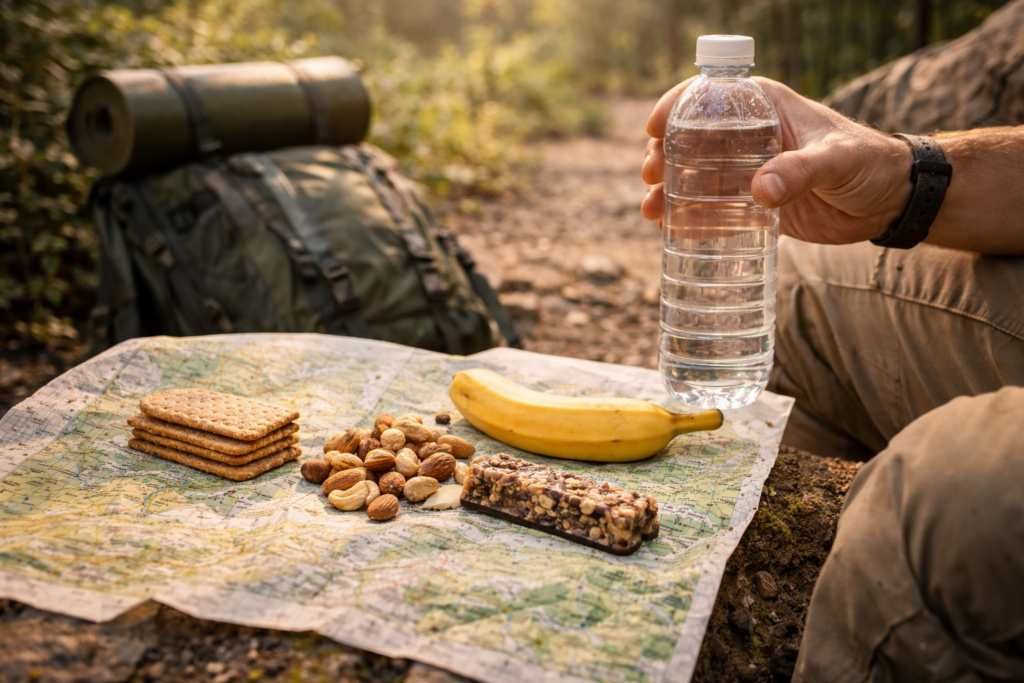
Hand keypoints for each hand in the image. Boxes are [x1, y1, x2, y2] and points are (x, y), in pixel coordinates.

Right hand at [641, 78, 913, 244]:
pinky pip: (713, 210)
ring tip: (653, 210)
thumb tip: (759, 192)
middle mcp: (748, 137)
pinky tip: (673, 230)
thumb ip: (800, 171)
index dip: (674, 109)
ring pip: (695, 179)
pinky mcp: (754, 205)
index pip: (708, 98)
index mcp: (764, 108)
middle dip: (662, 157)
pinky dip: (690, 220)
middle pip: (690, 142)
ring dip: (669, 192)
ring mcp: (748, 172)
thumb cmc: (870, 164)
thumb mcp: (837, 160)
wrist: (892, 201)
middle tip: (652, 177)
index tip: (653, 130)